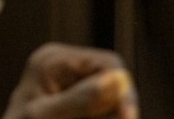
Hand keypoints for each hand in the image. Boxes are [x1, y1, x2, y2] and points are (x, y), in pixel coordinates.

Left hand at [2, 44, 137, 118]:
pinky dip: (103, 117)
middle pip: (111, 83)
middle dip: (117, 108)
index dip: (123, 88)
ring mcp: (72, 88)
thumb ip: (79, 99)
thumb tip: (118, 81)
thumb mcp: (45, 117)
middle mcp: (66, 68)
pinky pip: (100, 112)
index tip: (129, 116)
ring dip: (111, 115)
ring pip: (109, 102)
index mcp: (54, 59)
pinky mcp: (75, 105)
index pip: (105, 63)